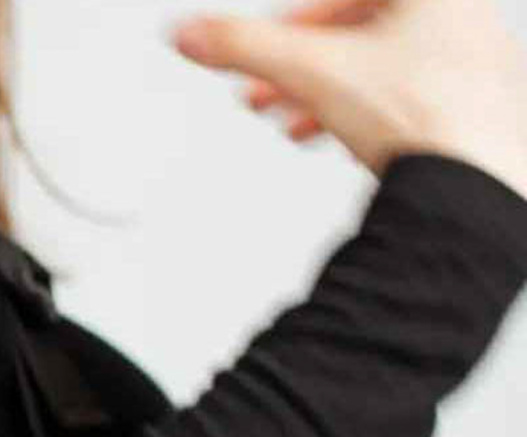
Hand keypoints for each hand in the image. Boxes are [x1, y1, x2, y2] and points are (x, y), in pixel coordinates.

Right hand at [170, 0, 526, 201]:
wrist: (472, 186)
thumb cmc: (423, 119)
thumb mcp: (312, 71)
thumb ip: (245, 47)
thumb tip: (189, 34)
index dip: (294, 24)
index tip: (268, 51)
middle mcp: (461, 12)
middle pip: (362, 31)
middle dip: (305, 69)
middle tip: (269, 96)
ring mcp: (476, 59)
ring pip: (385, 66)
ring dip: (331, 96)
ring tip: (298, 125)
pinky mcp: (479, 104)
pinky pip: (414, 96)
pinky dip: (371, 115)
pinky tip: (346, 141)